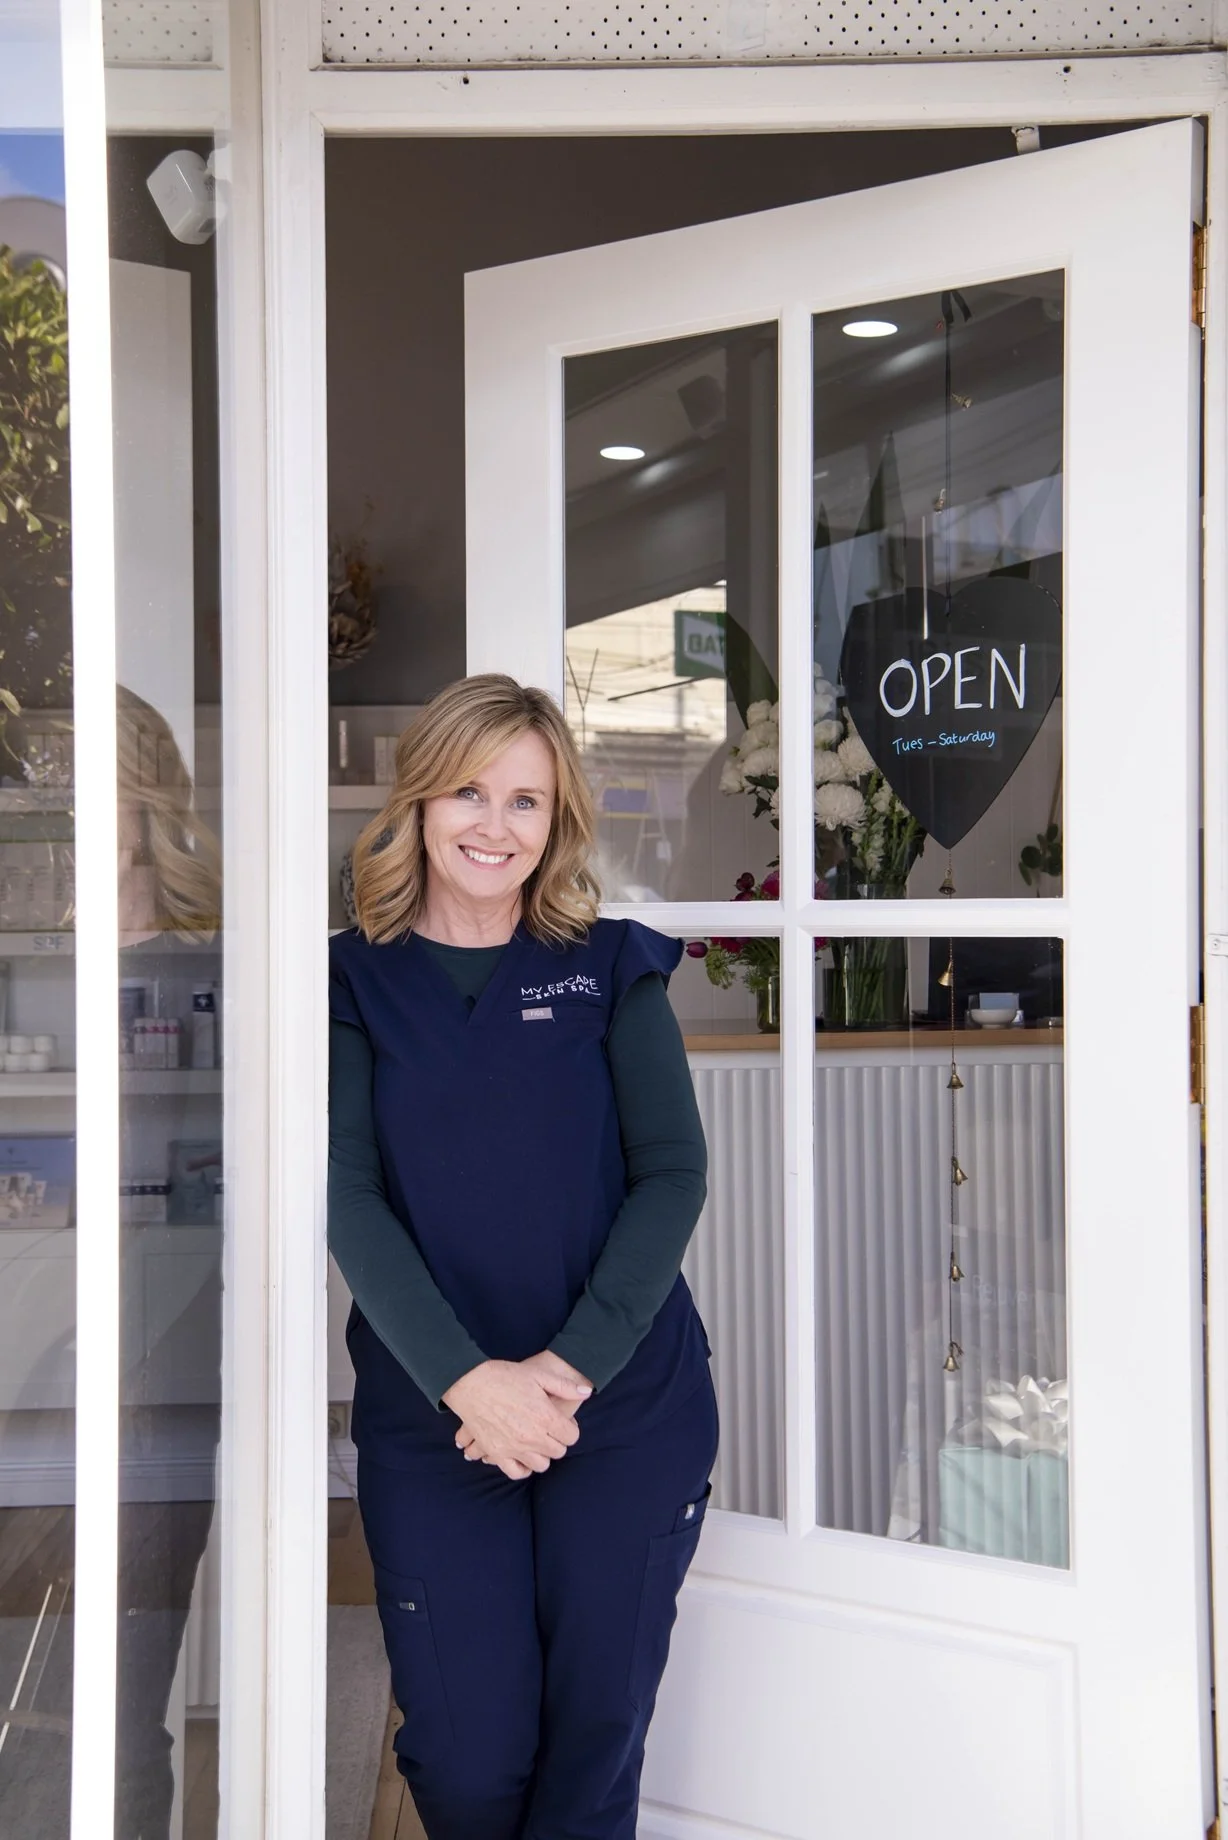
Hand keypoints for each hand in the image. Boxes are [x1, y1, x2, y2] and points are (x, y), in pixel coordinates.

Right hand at [443, 1358, 589, 1480]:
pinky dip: (522, 1468)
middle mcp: (533, 1436)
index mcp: (546, 1417)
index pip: (572, 1436)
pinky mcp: (496, 1453)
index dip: (570, 1429)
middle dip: (557, 1441)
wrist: (470, 1382)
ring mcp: (514, 1447)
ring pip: (540, 1465)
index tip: (563, 1423)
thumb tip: (587, 1393)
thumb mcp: (538, 1375)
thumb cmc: (505, 1375)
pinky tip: (522, 1456)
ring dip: (541, 1455)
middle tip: (549, 1430)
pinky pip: (516, 1472)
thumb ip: (565, 1386)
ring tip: (536, 1442)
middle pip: (558, 1452)